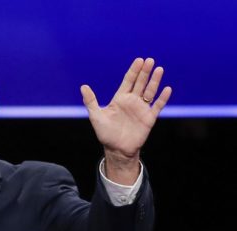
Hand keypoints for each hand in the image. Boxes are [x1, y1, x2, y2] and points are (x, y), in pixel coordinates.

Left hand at [81, 58, 171, 183]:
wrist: (116, 149)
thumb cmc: (105, 133)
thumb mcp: (96, 116)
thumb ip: (91, 101)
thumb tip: (83, 86)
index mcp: (120, 99)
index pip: (128, 81)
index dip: (133, 71)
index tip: (139, 60)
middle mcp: (132, 102)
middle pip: (140, 83)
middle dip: (145, 72)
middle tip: (150, 60)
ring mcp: (141, 109)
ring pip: (150, 91)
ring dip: (154, 81)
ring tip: (159, 69)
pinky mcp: (149, 118)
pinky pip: (157, 106)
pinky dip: (162, 98)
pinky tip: (167, 89)